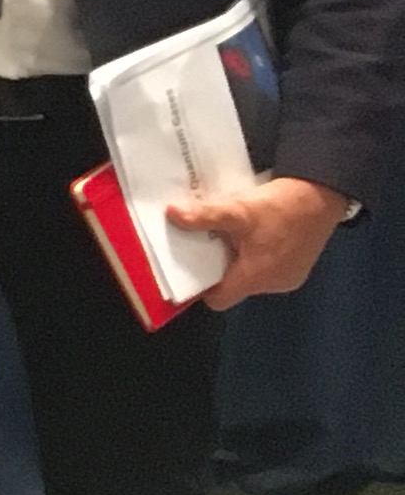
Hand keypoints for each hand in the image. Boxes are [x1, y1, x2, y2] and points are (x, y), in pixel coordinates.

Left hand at [165, 175, 356, 309]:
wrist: (322, 194)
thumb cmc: (281, 207)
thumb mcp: (238, 210)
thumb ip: (204, 216)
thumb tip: (171, 213)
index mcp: (256, 278)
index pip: (219, 300)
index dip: (200, 287)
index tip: (188, 266)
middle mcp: (274, 285)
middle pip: (234, 286)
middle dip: (218, 268)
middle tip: (204, 245)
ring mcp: (290, 277)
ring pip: (251, 276)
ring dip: (238, 260)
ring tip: (226, 237)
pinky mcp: (299, 266)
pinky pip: (268, 268)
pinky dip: (257, 256)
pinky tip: (251, 235)